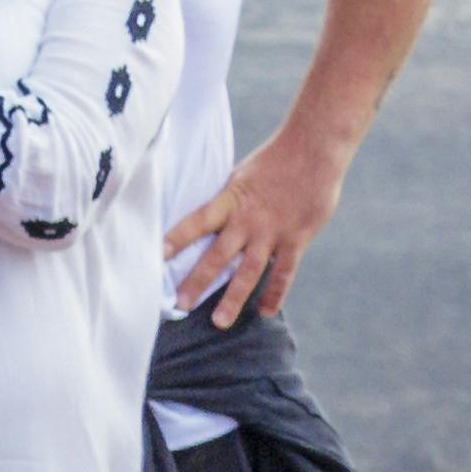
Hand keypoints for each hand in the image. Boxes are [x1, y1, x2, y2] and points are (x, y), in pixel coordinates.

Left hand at [167, 124, 350, 324]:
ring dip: (234, 297)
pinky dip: (275, 293)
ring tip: (219, 322)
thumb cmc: (274, 160)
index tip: (155, 256)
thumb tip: (203, 215)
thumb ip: (225, 200)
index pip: (197, 221)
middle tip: (179, 304)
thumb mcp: (240, 176)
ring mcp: (272, 232)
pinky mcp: (296, 239)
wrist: (315, 149)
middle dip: (198, 280)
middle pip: (218, 255)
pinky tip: (265, 312)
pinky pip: (285, 272)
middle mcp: (248, 220)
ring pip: (249, 271)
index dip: (177, 237)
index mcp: (230, 200)